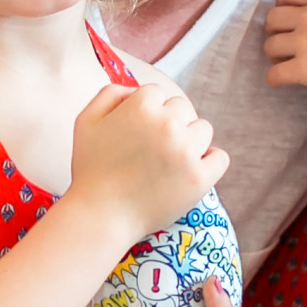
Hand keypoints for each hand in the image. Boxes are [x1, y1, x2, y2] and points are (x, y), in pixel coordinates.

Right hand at [71, 81, 227, 239]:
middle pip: (183, 108)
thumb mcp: (86, 121)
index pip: (158, 93)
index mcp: (141, 106)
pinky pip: (220, 158)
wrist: (101, 216)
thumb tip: (136, 90)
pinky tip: (193, 169)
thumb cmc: (91, 170)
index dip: (147, 112)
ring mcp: (186, 151)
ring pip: (203, 129)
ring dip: (190, 140)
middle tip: (152, 149)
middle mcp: (168, 124)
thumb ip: (110, 94)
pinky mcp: (200, 178)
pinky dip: (210, 162)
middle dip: (169, 123)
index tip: (139, 133)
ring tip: (170, 161)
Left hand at [263, 0, 306, 95]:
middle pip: (272, 19)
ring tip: (284, 62)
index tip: (286, 18)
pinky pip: (274, 74)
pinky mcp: (303, 69)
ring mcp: (304, 43)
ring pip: (269, 46)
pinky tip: (283, 81)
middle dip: (275, 31)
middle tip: (283, 43)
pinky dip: (276, 79)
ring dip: (274, 56)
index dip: (282, 6)